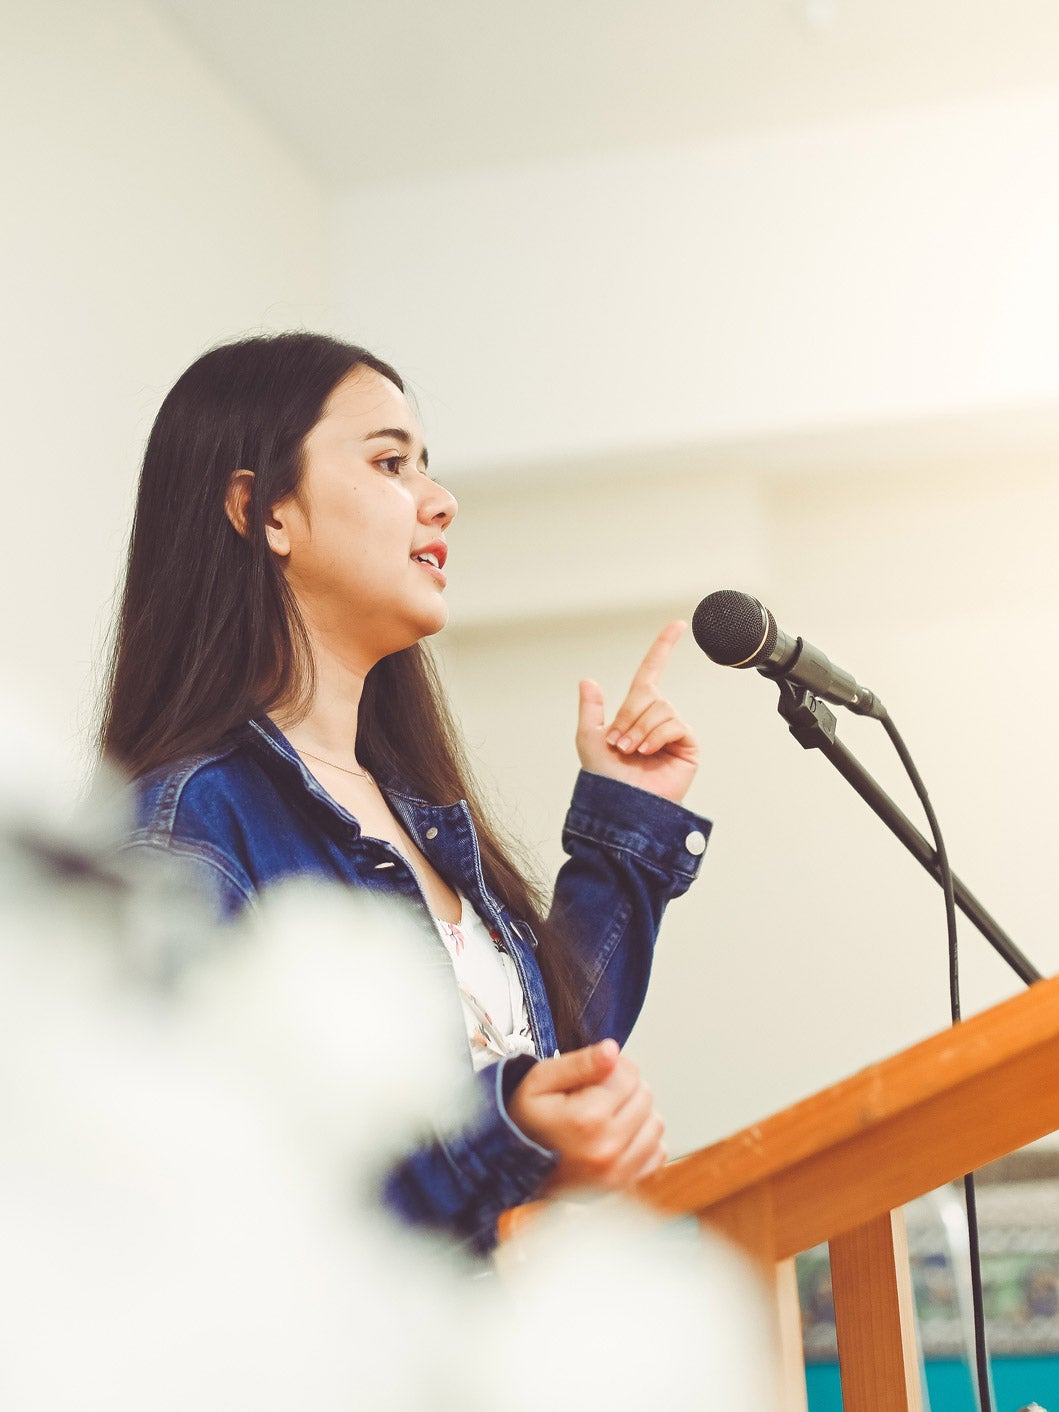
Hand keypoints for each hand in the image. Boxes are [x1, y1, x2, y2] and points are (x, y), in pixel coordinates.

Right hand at [507, 1040, 666, 1192]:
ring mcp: (617, 1172)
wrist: (508, 1166)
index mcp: (588, 1119)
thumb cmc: (523, 1122)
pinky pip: (656, 1154)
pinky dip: (642, 1141)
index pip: (629, 1074)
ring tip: (606, 1115)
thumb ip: (579, 1063)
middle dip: (624, 1088)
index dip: (612, 1066)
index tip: (594, 1074)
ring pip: (654, 1123)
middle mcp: (607, 1149)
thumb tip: (612, 1051)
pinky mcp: (622, 1185)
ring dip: (636, 1114)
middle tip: (595, 1094)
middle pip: (645, 1096)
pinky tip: (617, 1135)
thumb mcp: (540, 1080)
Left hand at [576, 621, 699, 802]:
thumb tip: (588, 680)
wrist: (622, 806)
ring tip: (631, 752)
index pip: (651, 672)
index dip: (663, 648)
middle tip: (618, 743)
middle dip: (628, 716)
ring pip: (660, 708)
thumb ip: (591, 709)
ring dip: (639, 729)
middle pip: (649, 694)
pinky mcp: (687, 745)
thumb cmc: (605, 779)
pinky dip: (656, 736)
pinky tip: (647, 752)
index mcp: (635, 713)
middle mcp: (656, 718)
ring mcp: (673, 731)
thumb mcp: (588, 738)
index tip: (678, 625)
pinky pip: (674, 723)